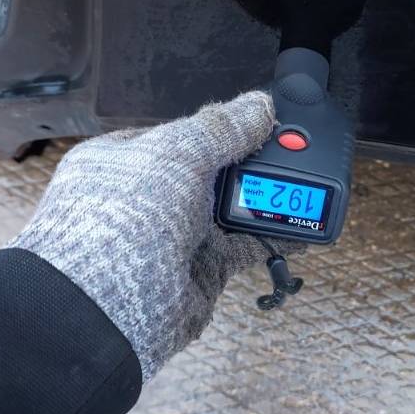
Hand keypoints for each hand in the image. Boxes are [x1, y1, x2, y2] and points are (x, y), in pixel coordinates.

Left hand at [8, 91, 304, 381]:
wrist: (110, 307)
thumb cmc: (117, 223)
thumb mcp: (174, 153)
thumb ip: (221, 129)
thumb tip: (258, 106)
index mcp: (127, 159)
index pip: (181, 134)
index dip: (219, 127)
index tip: (259, 121)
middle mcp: (150, 197)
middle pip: (211, 170)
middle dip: (249, 162)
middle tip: (288, 151)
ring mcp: (176, 235)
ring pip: (231, 208)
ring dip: (266, 199)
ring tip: (304, 184)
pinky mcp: (201, 268)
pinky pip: (246, 245)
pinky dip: (274, 237)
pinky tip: (300, 228)